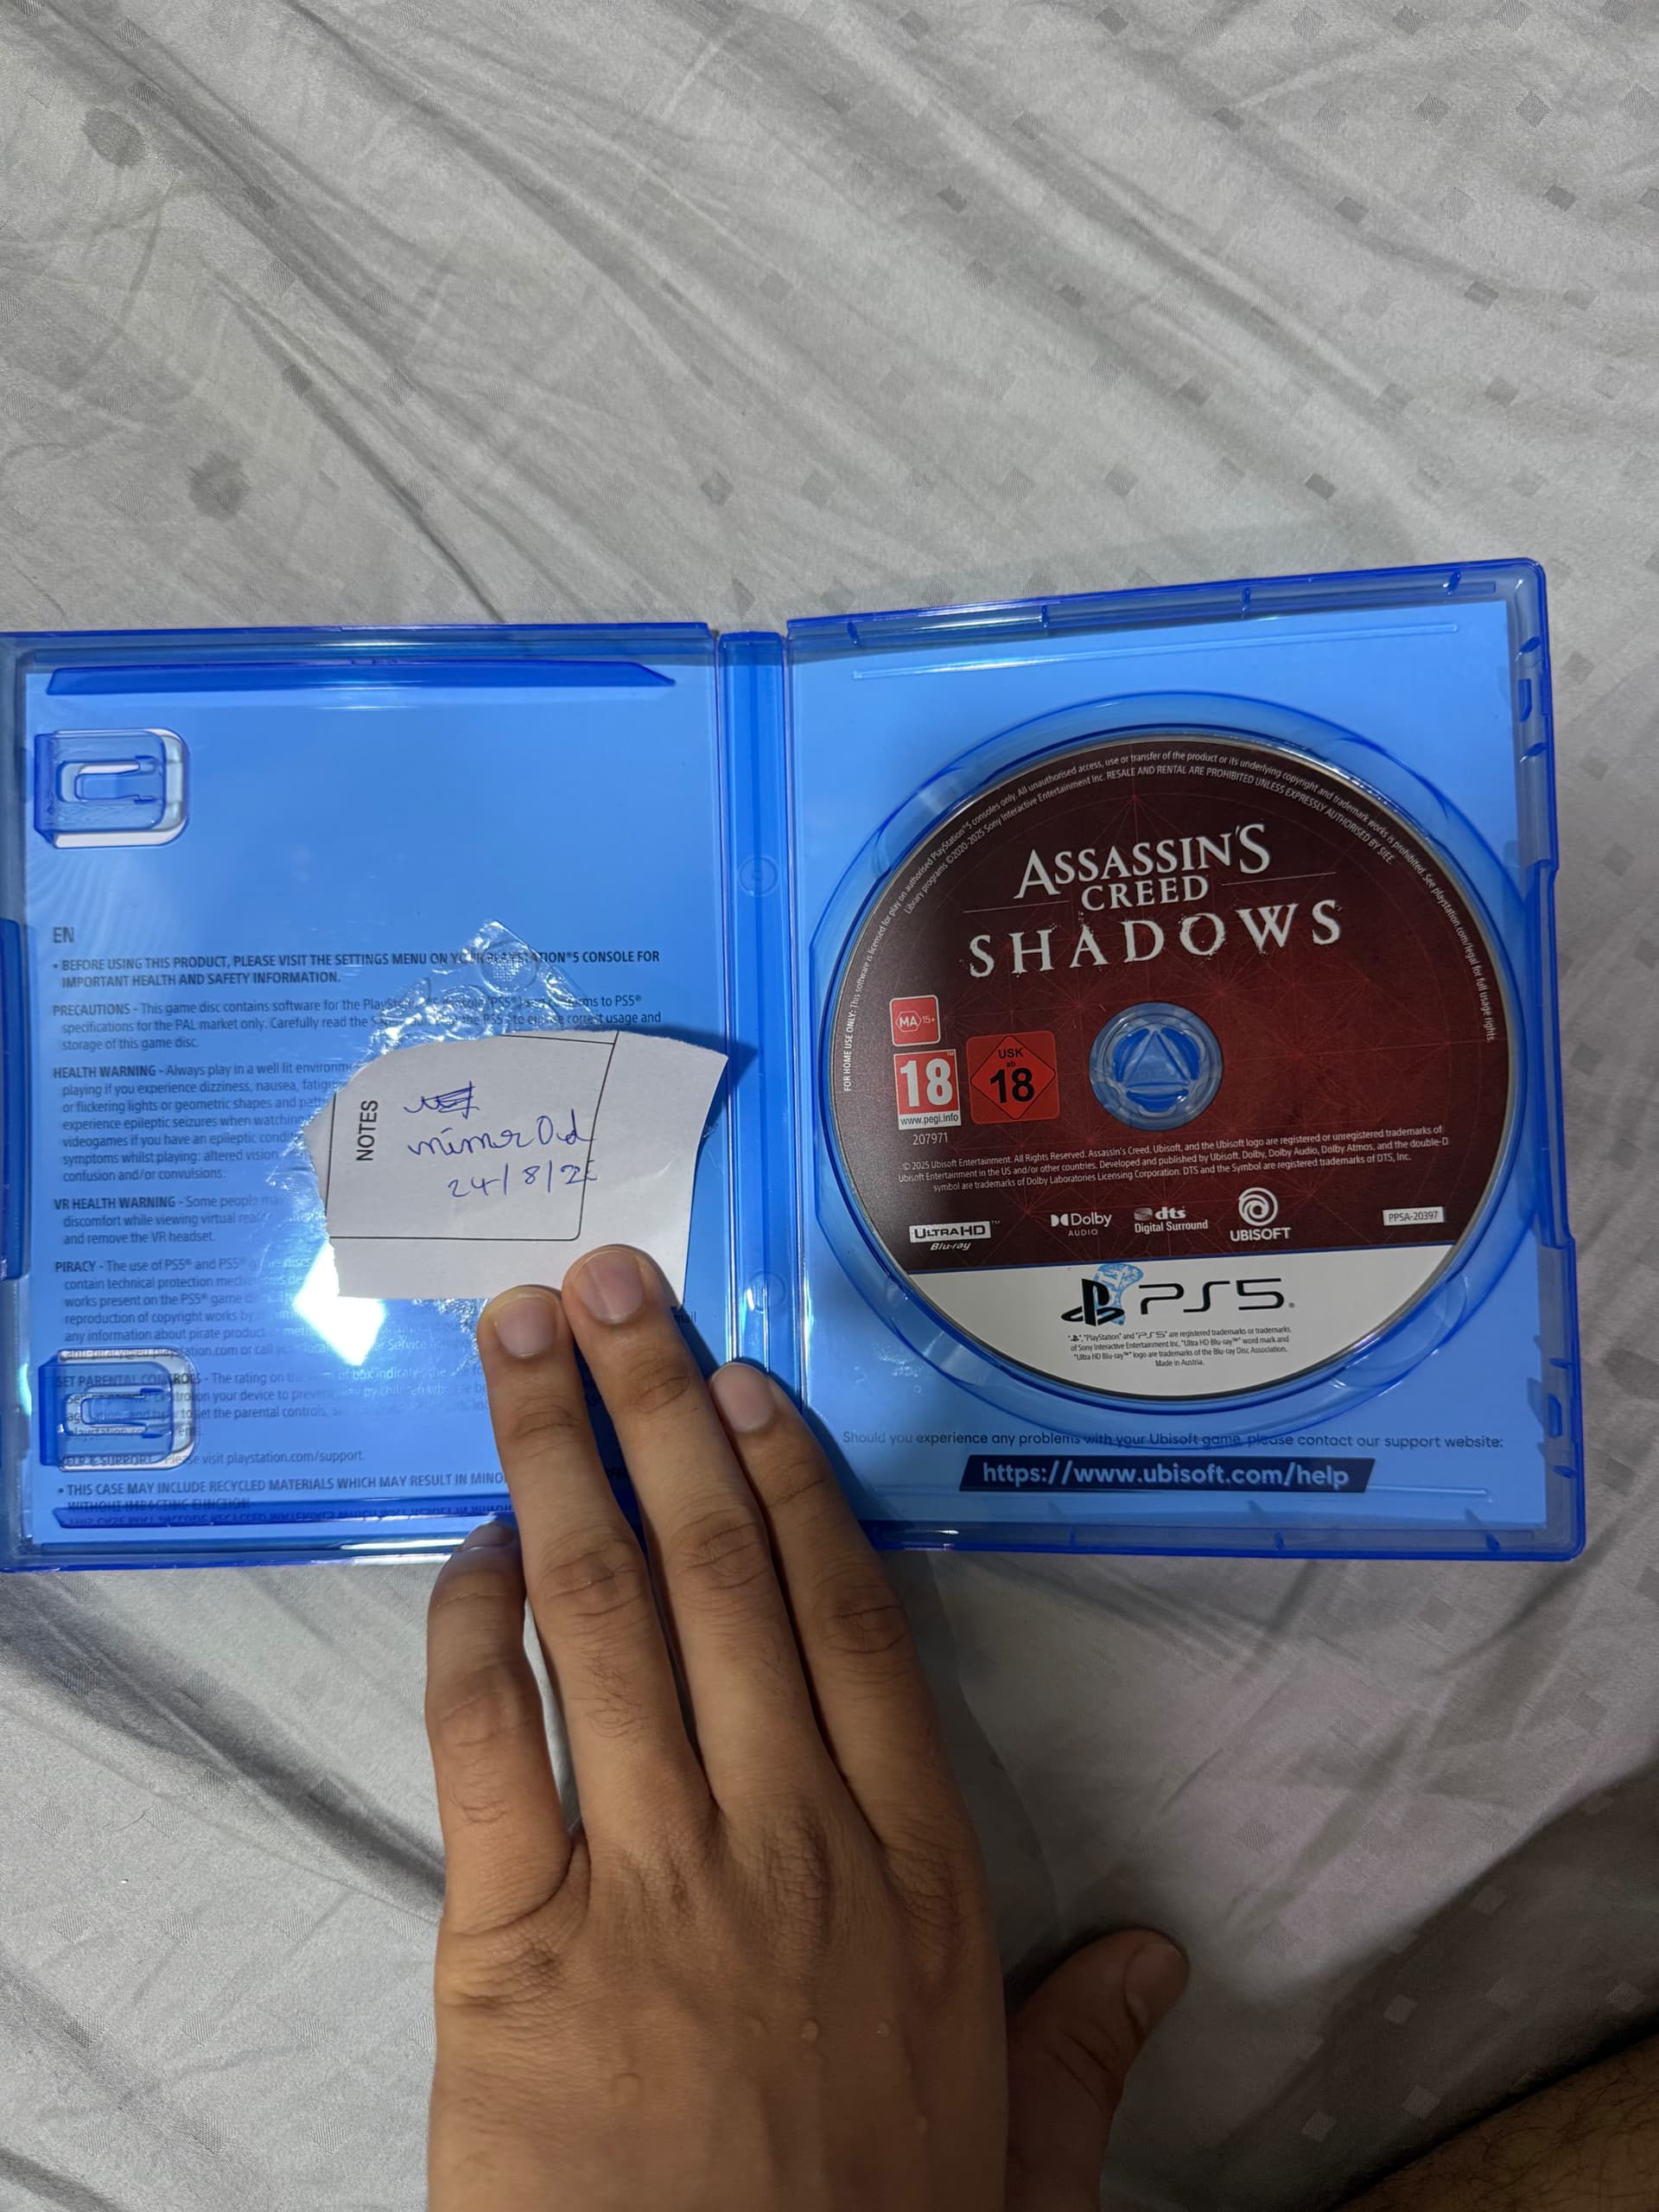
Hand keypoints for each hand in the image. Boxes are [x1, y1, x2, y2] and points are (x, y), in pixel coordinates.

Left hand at [424, 1246, 1185, 2210]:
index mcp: (910, 1875)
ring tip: (524, 1344)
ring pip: (603, 1615)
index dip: (794, 1484)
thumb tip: (1155, 1960)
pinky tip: (468, 1545)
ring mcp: (650, 1878)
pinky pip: (487, 1743)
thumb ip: (1079, 2049)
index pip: (847, 1624)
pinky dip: (470, 1629)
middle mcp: (787, 1839)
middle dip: (659, 1410)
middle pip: (720, 1574)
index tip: (745, 1383)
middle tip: (613, 1286)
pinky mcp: (517, 1943)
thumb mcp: (1011, 2166)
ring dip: (561, 1459)